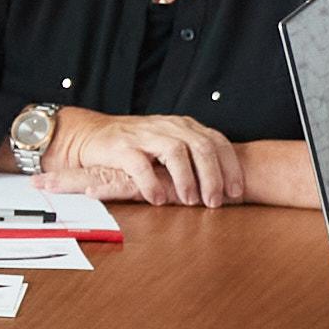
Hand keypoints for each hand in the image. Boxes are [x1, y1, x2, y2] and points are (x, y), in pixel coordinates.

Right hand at [44, 108, 240, 208]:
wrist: (92, 136)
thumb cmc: (136, 147)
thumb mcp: (170, 146)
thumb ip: (193, 158)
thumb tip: (226, 186)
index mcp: (183, 126)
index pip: (216, 141)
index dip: (230, 167)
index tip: (236, 192)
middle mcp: (167, 126)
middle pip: (200, 146)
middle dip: (212, 177)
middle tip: (215, 202)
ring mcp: (144, 135)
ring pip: (175, 152)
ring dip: (186, 179)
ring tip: (189, 202)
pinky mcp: (121, 147)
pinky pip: (140, 165)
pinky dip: (152, 184)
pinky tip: (158, 200)